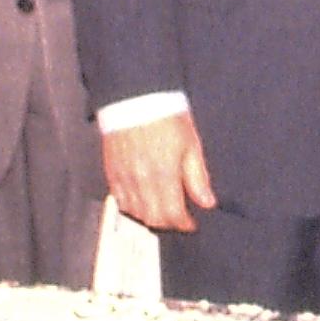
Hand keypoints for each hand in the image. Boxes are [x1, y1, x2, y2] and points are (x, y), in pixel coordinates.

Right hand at [101, 112, 214, 231]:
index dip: (185, 224)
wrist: (136, 97)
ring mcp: (124, 178)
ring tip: (162, 209)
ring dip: (151, 217)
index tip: (192, 223)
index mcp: (164, 174)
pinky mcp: (112, 173)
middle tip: (179, 217)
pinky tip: (143, 201)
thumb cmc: (167, 115)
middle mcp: (142, 180)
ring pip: (136, 213)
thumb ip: (198, 177)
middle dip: (169, 223)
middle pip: (154, 219)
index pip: (173, 214)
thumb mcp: (191, 143)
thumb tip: (207, 202)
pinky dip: (132, 207)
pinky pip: (120, 201)